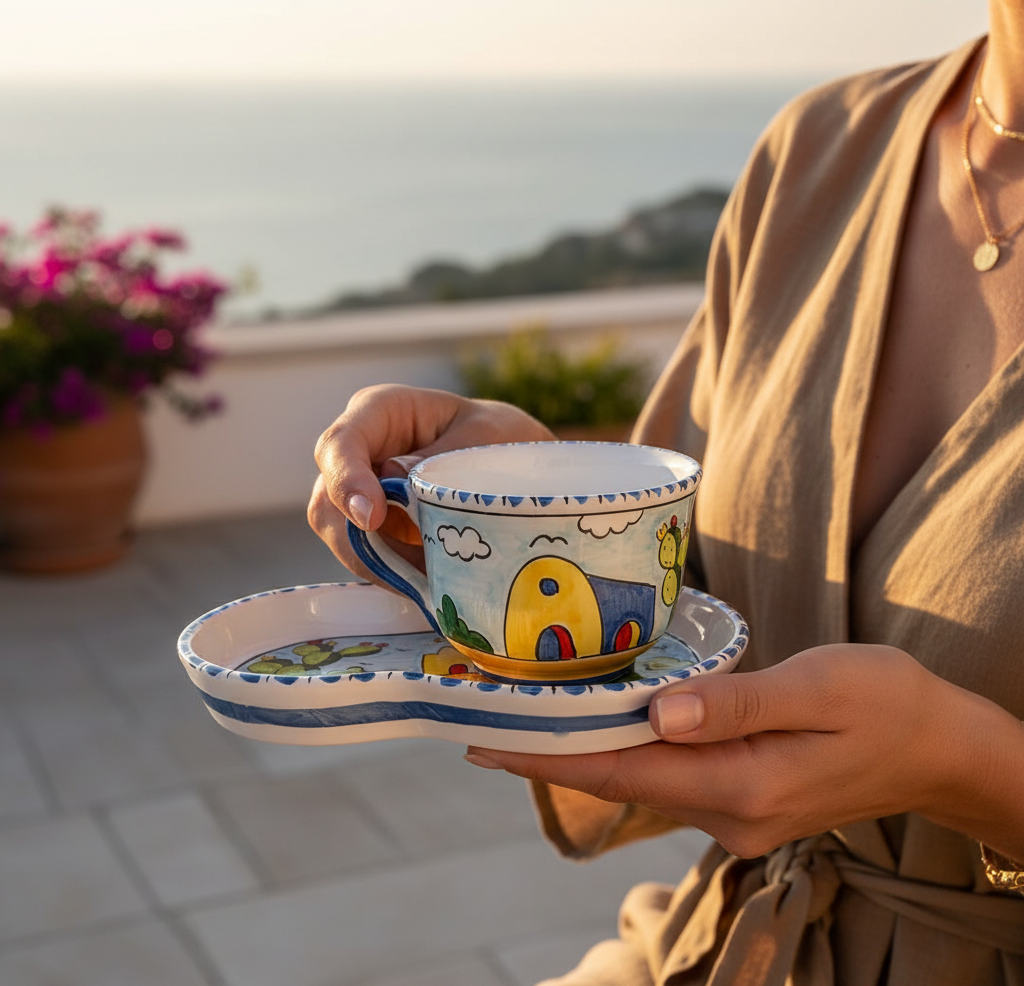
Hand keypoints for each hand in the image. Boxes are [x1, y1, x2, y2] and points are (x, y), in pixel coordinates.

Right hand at [308, 384, 553, 578]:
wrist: (510, 462)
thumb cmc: (496, 435)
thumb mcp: (484, 435)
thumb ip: (442, 456)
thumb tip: (393, 479)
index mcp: (379, 411)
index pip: (339, 445)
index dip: (346, 482)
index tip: (372, 517)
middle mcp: (359, 450)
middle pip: (327, 500)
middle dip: (360, 539)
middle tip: (411, 565)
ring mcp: (360, 491)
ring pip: (341, 536)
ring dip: (381, 562)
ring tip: (431, 575)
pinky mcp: (373, 527)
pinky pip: (367, 556)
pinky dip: (395, 573)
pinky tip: (429, 579)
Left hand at [465, 643, 1023, 859]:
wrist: (938, 746)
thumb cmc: (884, 701)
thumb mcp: (818, 687)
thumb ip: (737, 703)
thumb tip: (658, 712)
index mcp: (742, 784)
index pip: (622, 770)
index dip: (549, 755)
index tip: (487, 740)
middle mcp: (729, 811)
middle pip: (620, 777)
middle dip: (553, 749)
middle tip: (487, 715)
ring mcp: (736, 813)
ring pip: (641, 777)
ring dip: (586, 747)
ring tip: (529, 713)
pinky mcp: (743, 798)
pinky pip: (668, 773)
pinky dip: (628, 748)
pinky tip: (605, 720)